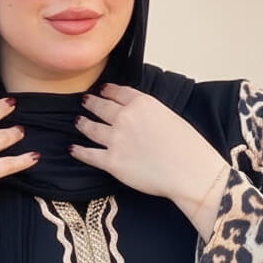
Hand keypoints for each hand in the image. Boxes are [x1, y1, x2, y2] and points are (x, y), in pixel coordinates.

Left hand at [70, 83, 230, 236]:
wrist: (190, 172)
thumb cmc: (188, 148)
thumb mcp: (170, 117)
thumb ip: (150, 113)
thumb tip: (140, 118)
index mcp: (142, 103)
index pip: (118, 92)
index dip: (107, 90)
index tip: (102, 90)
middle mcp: (125, 117)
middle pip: (100, 107)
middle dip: (91, 103)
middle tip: (85, 102)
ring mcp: (116, 140)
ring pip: (91, 128)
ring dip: (82, 124)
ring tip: (78, 121)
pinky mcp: (111, 162)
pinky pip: (88, 154)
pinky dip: (78, 151)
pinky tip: (72, 148)